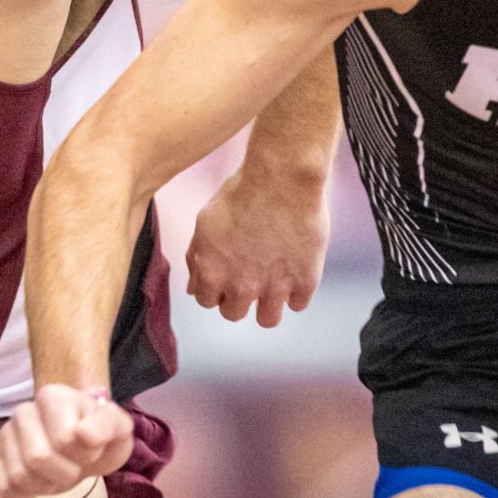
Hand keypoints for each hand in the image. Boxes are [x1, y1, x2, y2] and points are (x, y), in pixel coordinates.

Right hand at [0, 384, 132, 497]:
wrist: (84, 445)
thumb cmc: (100, 436)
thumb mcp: (118, 428)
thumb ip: (107, 426)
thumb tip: (83, 434)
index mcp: (52, 396)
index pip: (63, 439)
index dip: (84, 455)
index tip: (92, 450)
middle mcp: (22, 411)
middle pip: (36, 458)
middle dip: (65, 474)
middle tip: (75, 468)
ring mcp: (4, 434)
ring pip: (17, 476)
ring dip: (46, 486)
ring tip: (57, 475)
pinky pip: (0, 486)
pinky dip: (22, 495)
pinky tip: (37, 485)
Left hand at [185, 166, 330, 326]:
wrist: (282, 178)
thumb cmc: (240, 193)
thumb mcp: (206, 223)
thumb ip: (197, 259)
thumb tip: (193, 288)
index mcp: (212, 274)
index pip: (207, 301)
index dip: (217, 286)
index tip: (228, 272)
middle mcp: (241, 287)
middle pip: (234, 314)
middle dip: (239, 296)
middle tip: (250, 273)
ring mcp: (275, 288)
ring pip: (268, 319)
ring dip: (268, 304)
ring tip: (273, 281)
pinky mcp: (305, 281)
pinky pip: (298, 304)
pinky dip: (296, 290)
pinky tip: (294, 268)